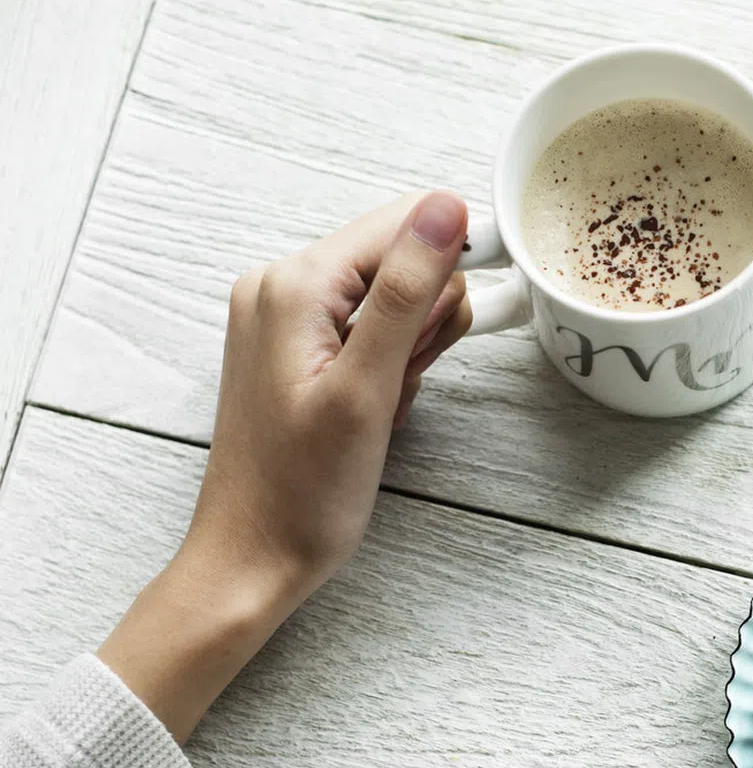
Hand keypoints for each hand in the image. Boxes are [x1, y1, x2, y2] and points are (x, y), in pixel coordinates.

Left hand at [99, 192, 471, 740]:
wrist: (252, 559)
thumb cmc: (303, 493)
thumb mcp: (367, 388)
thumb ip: (408, 291)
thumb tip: (445, 208)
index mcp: (294, 284)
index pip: (403, 224)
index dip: (456, 258)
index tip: (485, 306)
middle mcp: (281, 287)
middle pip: (400, 260)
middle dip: (425, 322)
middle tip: (401, 382)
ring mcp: (285, 317)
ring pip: (392, 299)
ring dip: (409, 351)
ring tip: (383, 403)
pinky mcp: (295, 347)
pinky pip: (369, 330)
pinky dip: (388, 366)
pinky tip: (375, 408)